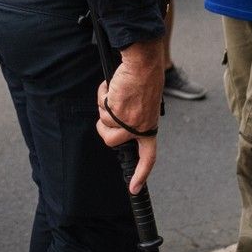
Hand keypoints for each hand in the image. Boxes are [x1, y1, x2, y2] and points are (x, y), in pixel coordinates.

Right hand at [96, 38, 163, 192]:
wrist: (144, 63)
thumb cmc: (146, 77)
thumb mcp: (146, 103)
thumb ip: (135, 116)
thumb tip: (119, 119)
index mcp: (150, 125)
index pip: (148, 157)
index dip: (141, 174)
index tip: (134, 188)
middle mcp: (140, 127)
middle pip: (111, 141)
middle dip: (103, 127)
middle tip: (107, 110)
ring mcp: (128, 121)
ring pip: (103, 124)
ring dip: (104, 108)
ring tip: (115, 92)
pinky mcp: (116, 111)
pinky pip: (101, 108)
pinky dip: (103, 95)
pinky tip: (113, 86)